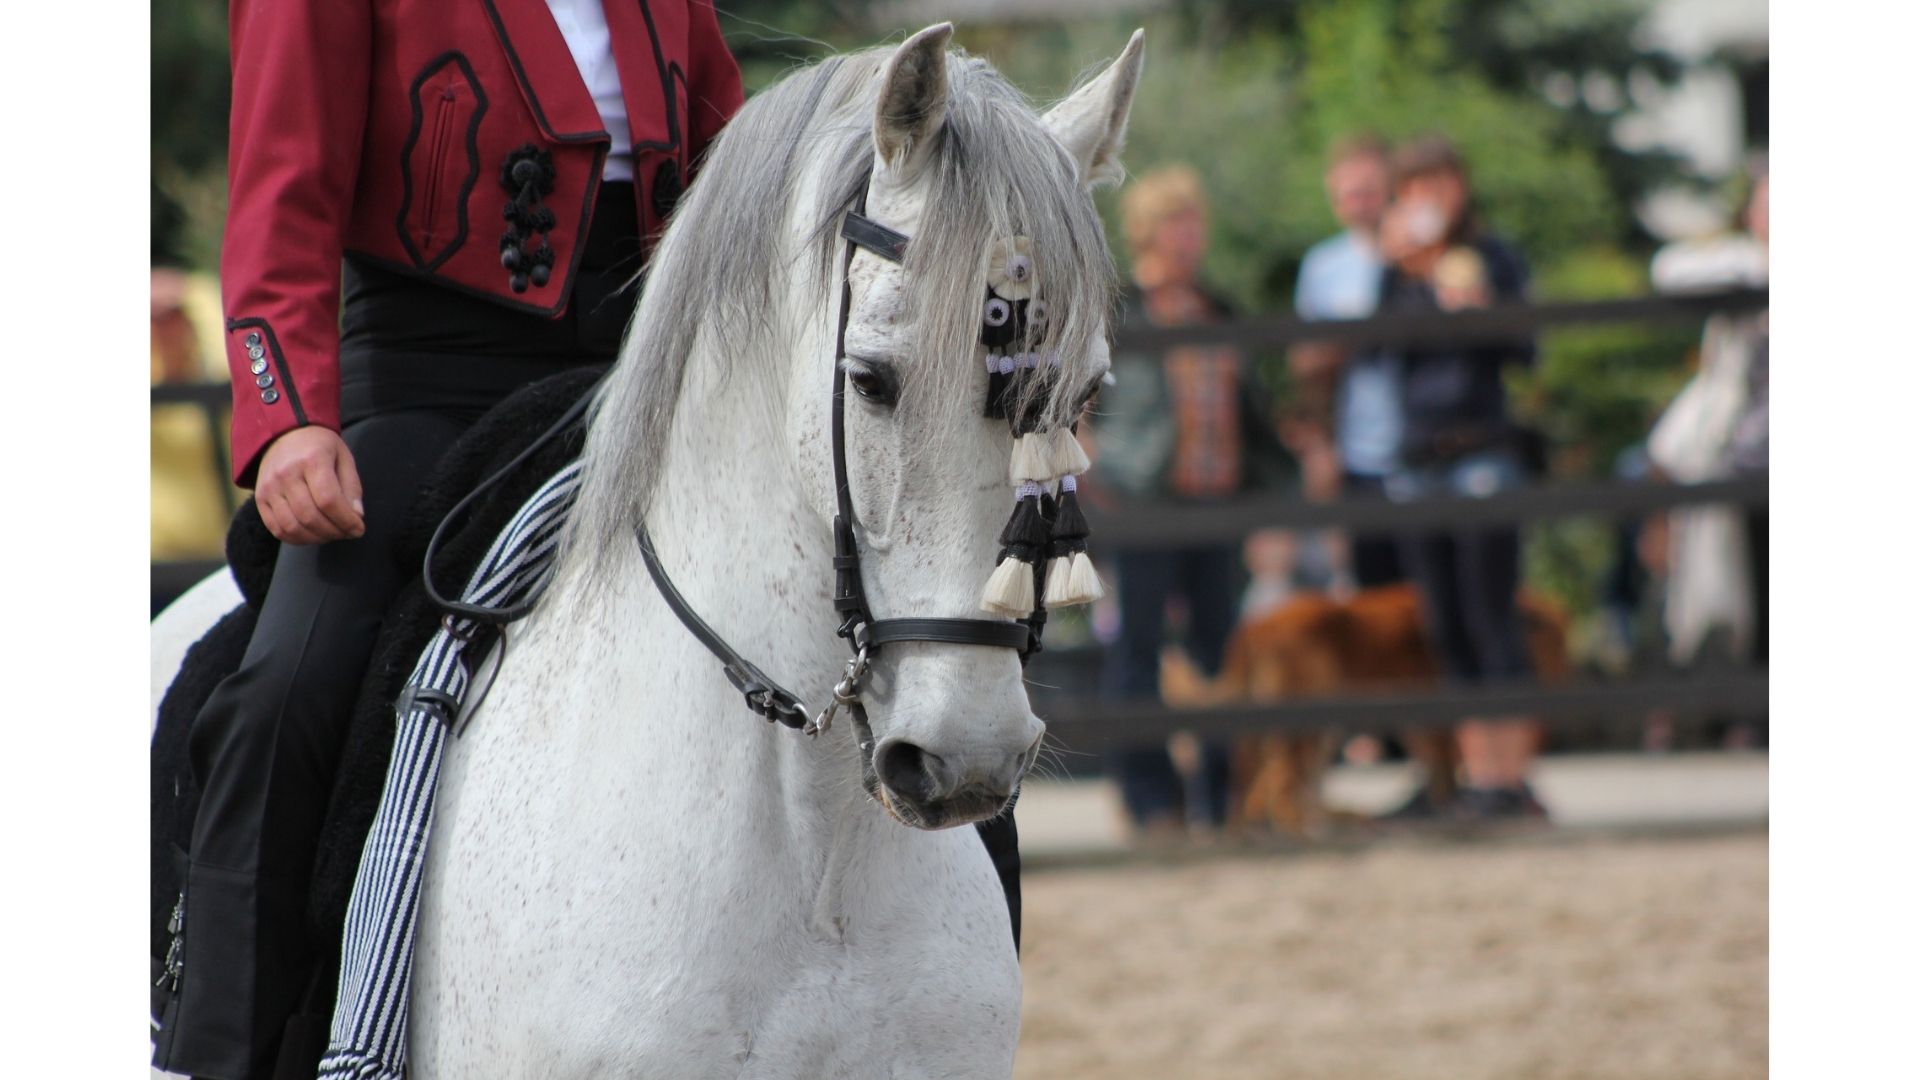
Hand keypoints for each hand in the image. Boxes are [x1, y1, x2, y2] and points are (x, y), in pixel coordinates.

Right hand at [255, 427, 365, 544]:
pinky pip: (276, 529)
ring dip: (317, 538)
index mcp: (311, 459)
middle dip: (334, 532)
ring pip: (293, 527)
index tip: (359, 529)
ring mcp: (269, 487)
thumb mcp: (344, 458)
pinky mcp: (260, 498)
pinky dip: (297, 539)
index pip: (328, 500)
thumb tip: (357, 516)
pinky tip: (313, 535)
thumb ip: (352, 487)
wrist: (285, 433)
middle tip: (347, 533)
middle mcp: (286, 474)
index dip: (346, 520)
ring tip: (332, 534)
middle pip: (310, 516)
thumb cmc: (321, 447)